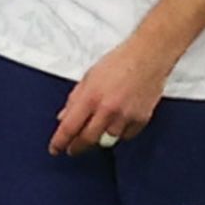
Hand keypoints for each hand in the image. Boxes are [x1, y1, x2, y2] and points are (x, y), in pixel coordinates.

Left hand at [47, 39, 170, 156]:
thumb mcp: (90, 76)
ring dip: (100, 138)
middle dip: (77, 147)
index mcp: (91, 96)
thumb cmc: (120, 61)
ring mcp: (125, 116)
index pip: (69, 127)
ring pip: (107, 141)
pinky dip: (120, 133)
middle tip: (73, 149)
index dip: (59, 142)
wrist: (149, 56)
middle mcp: (107, 109)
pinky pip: (125, 136)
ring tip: (99, 127)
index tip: (55, 149)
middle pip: (87, 140)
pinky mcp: (140, 119)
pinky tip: (118, 122)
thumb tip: (64, 117)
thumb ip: (75, 99)